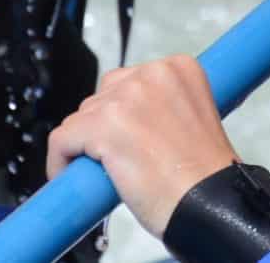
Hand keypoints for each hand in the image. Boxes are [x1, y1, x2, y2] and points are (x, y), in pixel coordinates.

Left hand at [46, 56, 238, 237]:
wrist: (209, 202)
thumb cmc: (205, 172)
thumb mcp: (193, 118)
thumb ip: (163, 106)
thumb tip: (129, 119)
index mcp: (180, 68)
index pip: (130, 81)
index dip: (122, 112)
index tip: (123, 135)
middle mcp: (153, 74)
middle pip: (103, 95)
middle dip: (103, 125)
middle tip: (115, 156)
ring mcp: (126, 98)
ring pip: (81, 117)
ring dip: (85, 144)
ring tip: (103, 170)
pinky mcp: (103, 126)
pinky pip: (62, 139)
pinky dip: (60, 161)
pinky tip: (71, 176)